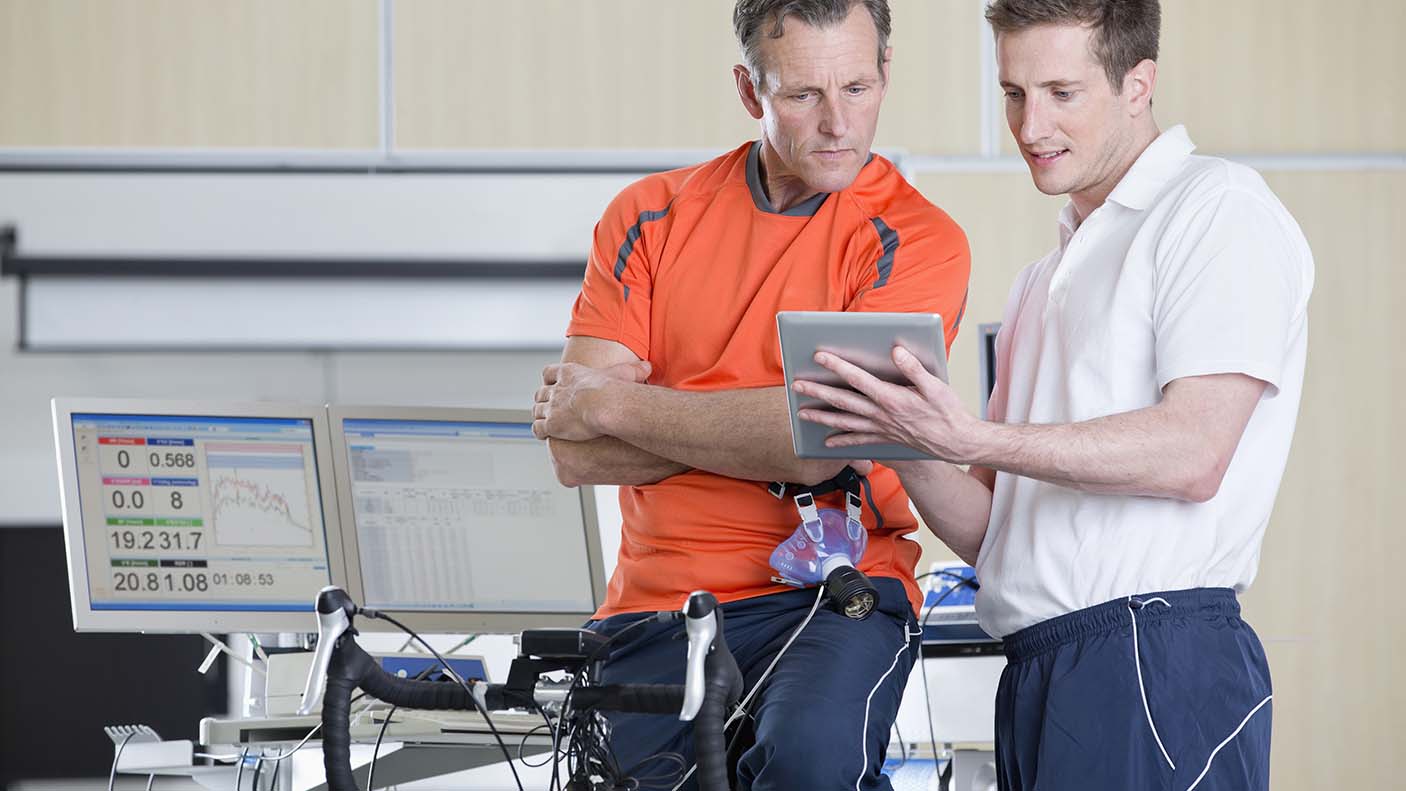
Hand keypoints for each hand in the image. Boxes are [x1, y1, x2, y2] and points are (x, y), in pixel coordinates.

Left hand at [532, 359, 651, 441]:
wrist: (602, 405)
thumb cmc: (613, 391)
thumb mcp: (624, 375)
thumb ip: (634, 371)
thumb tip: (648, 367)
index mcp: (569, 374)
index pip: (549, 373)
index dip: (549, 380)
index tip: (552, 384)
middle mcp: (556, 389)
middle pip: (540, 393)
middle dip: (542, 400)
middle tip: (548, 407)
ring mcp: (551, 407)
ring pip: (537, 411)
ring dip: (540, 416)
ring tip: (545, 423)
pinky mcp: (550, 425)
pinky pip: (538, 429)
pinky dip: (539, 432)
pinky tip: (545, 436)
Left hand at [792, 345, 980, 463]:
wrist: (957, 443)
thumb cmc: (948, 412)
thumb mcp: (935, 386)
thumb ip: (913, 368)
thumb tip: (896, 350)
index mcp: (891, 398)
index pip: (858, 379)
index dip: (837, 366)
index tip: (819, 356)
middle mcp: (881, 415)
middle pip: (843, 401)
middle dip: (818, 392)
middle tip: (797, 385)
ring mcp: (881, 429)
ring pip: (845, 423)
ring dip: (822, 418)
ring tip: (802, 414)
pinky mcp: (885, 439)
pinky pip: (858, 441)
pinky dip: (841, 443)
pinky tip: (827, 443)